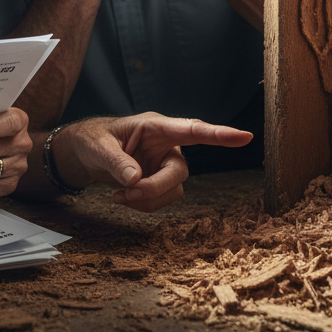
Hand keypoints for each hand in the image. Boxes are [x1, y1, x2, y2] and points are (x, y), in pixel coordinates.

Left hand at [54, 112, 252, 212]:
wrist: (86, 154)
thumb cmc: (94, 140)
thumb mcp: (99, 147)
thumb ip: (117, 162)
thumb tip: (135, 180)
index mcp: (156, 126)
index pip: (192, 129)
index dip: (220, 134)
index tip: (244, 136)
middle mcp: (167, 145)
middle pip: (179, 172)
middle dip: (153, 188)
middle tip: (125, 193)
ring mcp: (165, 164)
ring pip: (173, 190)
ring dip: (145, 199)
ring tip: (118, 194)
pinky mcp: (161, 181)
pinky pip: (162, 201)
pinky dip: (142, 205)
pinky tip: (123, 197)